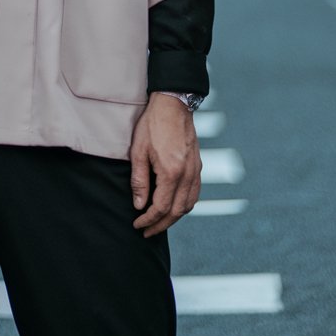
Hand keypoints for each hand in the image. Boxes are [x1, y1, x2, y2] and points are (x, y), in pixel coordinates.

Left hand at [130, 93, 201, 237]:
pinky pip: (194, 194)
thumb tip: (139, 205)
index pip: (160, 207)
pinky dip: (184, 205)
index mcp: (171, 172)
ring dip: (174, 218)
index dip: (148, 220)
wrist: (173, 104)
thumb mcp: (138, 151)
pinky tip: (173, 206)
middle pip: (176, 211)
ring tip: (158, 223)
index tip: (137, 224)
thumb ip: (139, 180)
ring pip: (188, 205)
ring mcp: (196, 170)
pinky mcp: (198, 166)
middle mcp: (187, 175)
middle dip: (161, 225)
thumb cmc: (153, 125)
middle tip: (147, 232)